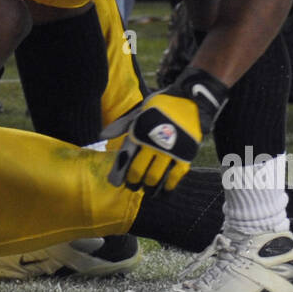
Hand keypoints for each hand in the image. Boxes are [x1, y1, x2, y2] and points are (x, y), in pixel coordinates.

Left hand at [107, 67, 228, 192]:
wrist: (188, 100)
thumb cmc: (161, 106)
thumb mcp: (140, 111)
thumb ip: (123, 124)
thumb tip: (103, 135)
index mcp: (141, 133)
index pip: (128, 159)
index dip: (124, 173)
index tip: (122, 181)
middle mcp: (154, 144)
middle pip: (140, 171)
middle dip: (135, 182)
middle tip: (134, 187)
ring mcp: (170, 151)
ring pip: (156, 176)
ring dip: (150, 187)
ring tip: (148, 191)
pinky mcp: (186, 154)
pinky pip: (176, 175)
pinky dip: (170, 184)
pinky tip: (166, 189)